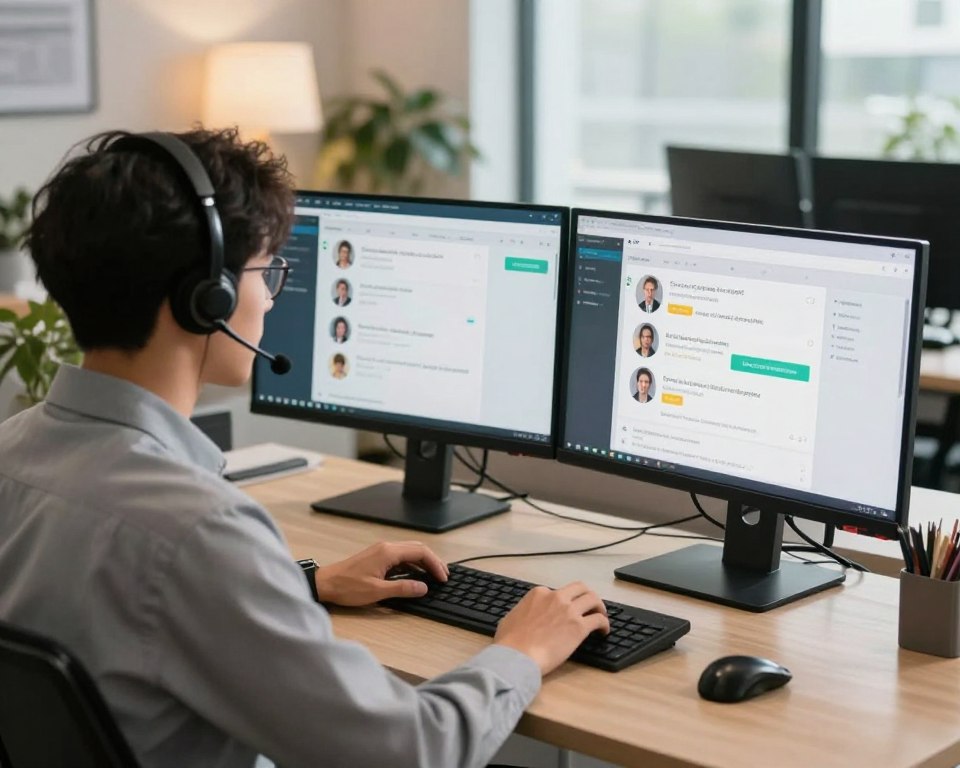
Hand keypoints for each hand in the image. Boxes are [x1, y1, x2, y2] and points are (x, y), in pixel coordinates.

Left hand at [314, 541, 448, 606]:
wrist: (325, 583)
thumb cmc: (347, 587)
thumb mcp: (377, 591)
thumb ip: (402, 588)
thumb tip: (423, 587)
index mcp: (388, 552)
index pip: (421, 552)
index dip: (436, 564)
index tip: (443, 577)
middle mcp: (386, 547)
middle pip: (417, 549)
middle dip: (433, 561)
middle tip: (443, 576)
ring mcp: (381, 551)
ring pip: (409, 552)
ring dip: (423, 562)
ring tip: (433, 576)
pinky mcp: (377, 557)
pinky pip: (401, 557)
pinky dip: (412, 565)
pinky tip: (416, 576)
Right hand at [493, 582, 609, 675]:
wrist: (517, 656)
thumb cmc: (509, 642)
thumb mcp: (510, 618)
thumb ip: (522, 612)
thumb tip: (523, 617)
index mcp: (539, 594)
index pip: (558, 592)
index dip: (565, 601)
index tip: (567, 611)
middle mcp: (556, 597)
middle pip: (580, 589)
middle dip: (587, 596)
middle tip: (591, 606)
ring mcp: (569, 611)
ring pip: (593, 599)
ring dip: (599, 607)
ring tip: (601, 617)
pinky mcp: (579, 627)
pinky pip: (599, 620)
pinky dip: (604, 624)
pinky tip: (603, 631)